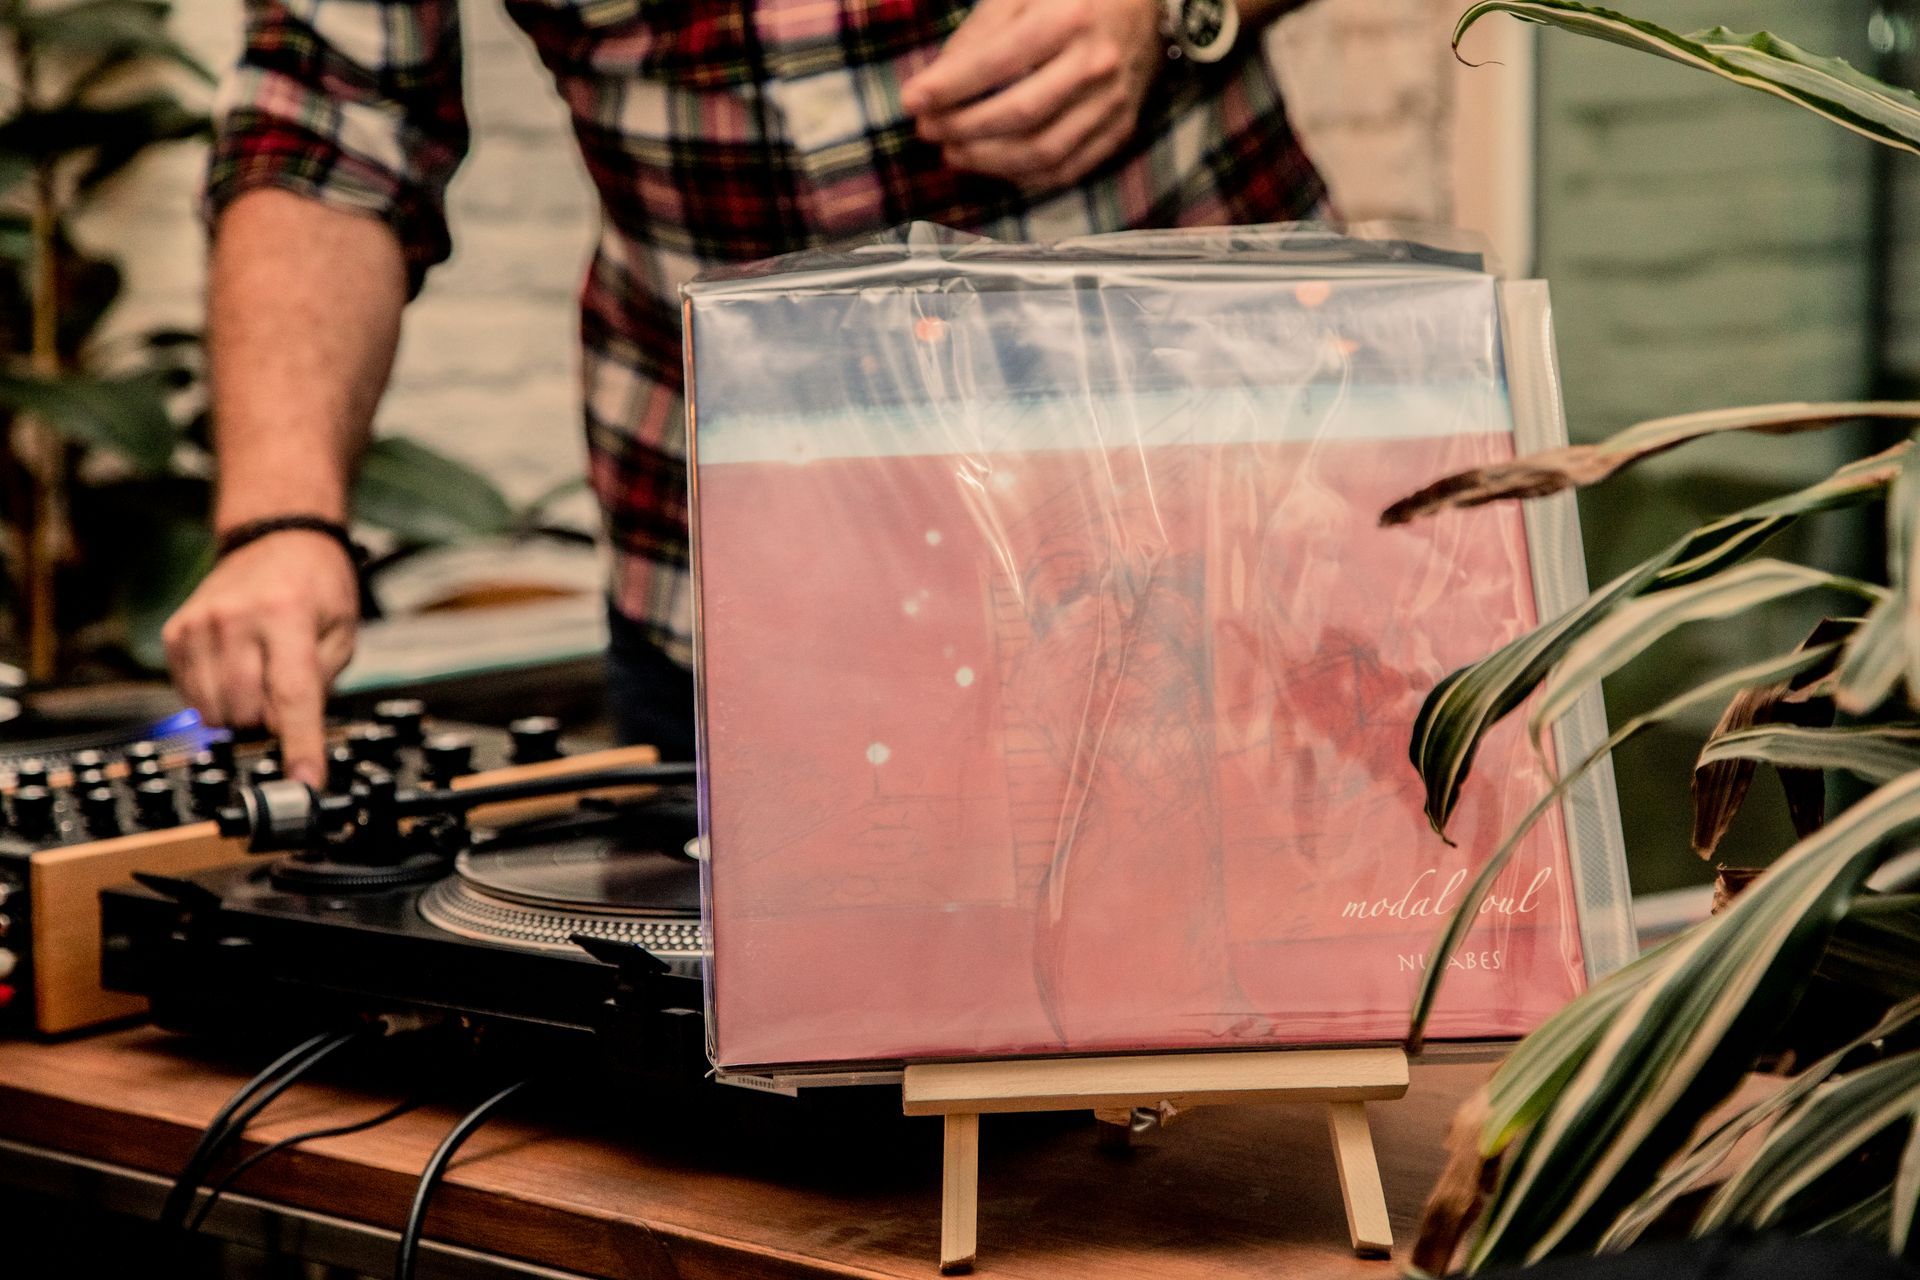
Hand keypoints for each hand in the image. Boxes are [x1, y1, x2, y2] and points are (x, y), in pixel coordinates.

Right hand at [163, 532, 358, 786]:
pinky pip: (192, 698)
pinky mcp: (175, 635)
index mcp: (286, 615)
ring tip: (261, 677)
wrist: (276, 539)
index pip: (292, 696)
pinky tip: (235, 671)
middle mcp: (235, 620)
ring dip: (242, 713)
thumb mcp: (341, 632)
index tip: (305, 782)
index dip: (300, 746)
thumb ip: (320, 686)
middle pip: (247, 713)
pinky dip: (217, 699)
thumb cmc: (315, 587)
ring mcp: (198, 627)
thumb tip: (295, 740)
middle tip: (285, 697)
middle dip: (270, 722)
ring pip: (215, 713)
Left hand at [901, 0, 1163, 188]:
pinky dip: (1023, 175)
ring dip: (987, 160)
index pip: (997, 62)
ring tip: (953, 152)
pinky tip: (993, 165)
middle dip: (963, 127)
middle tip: (927, 129)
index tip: (912, 100)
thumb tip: (936, 84)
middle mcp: (1095, 63)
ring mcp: (1112, 102)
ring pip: (1042, 151)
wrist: (1146, 4)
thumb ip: (979, 35)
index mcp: (1068, 18)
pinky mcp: (1119, 129)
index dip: (949, 87)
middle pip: (1018, 113)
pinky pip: (1067, 168)